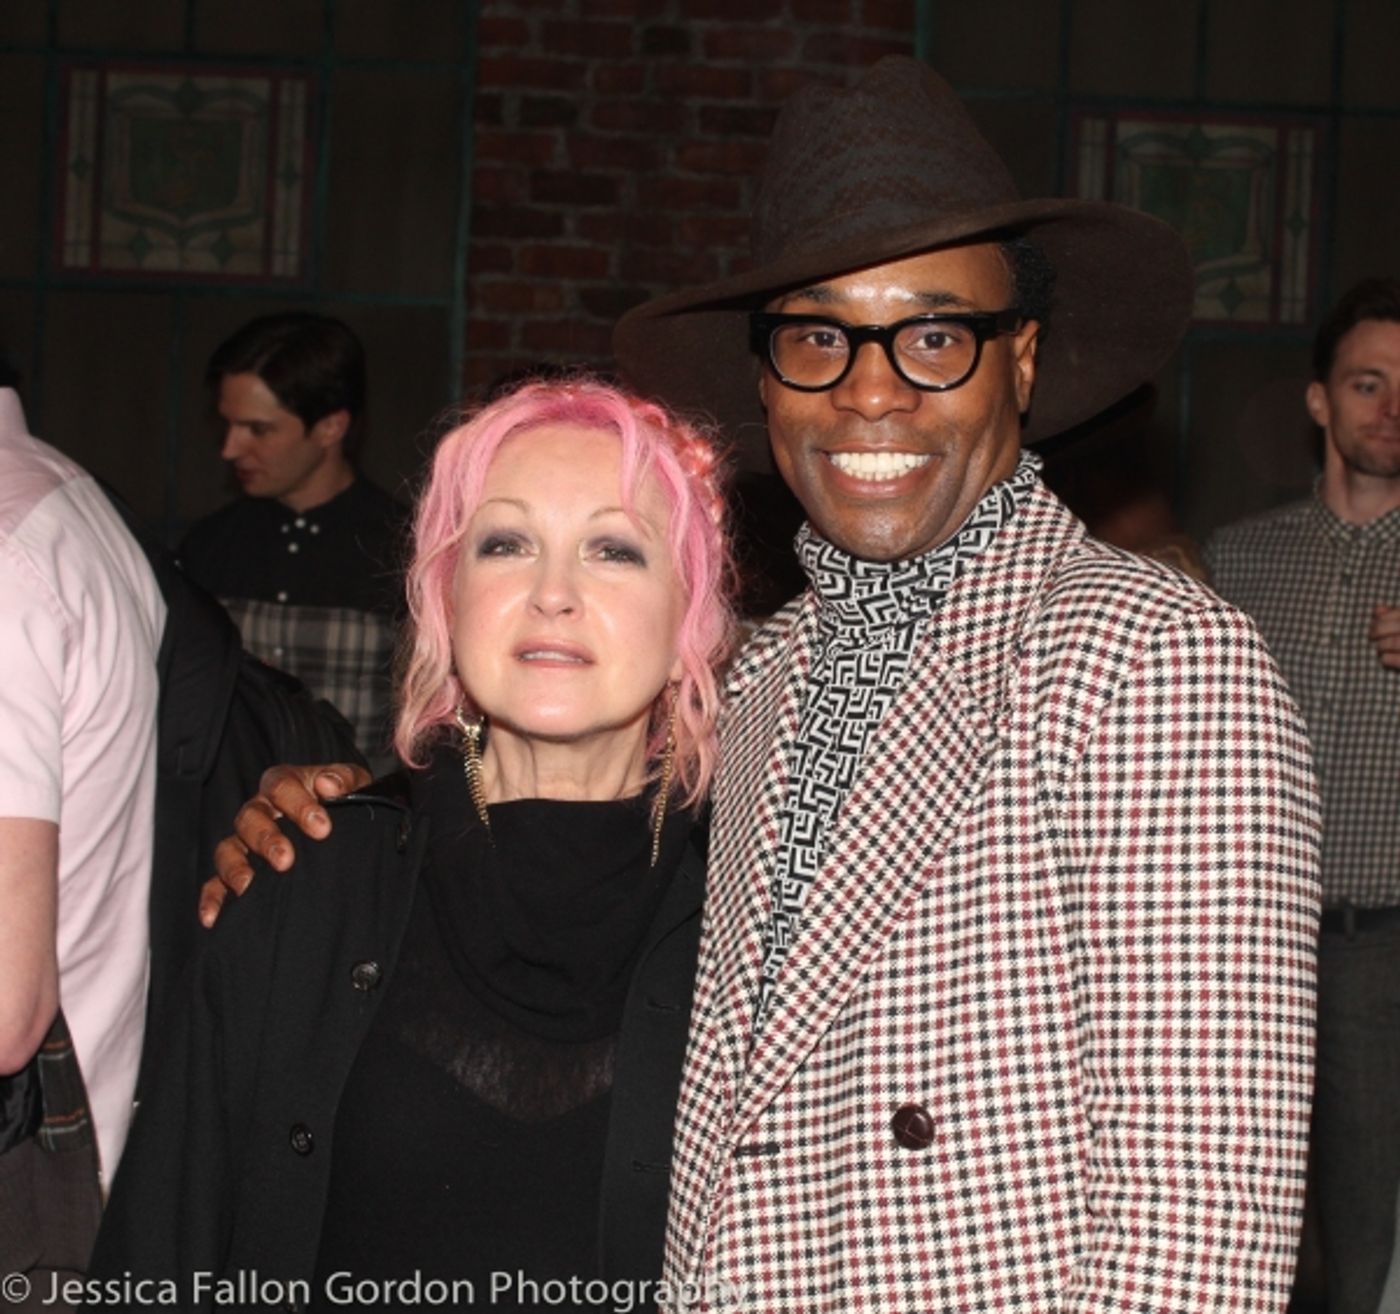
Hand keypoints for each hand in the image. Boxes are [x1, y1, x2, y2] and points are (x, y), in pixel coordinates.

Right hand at [198, 763, 370, 926]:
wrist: (346, 829)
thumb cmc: (347, 801)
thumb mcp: (356, 784)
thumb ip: (345, 779)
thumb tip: (328, 784)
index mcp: (286, 784)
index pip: (280, 785)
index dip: (298, 804)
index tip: (322, 828)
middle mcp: (260, 810)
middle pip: (250, 817)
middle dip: (267, 839)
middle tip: (286, 860)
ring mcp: (246, 840)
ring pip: (229, 848)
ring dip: (236, 867)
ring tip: (248, 886)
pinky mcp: (238, 871)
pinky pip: (215, 882)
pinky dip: (212, 898)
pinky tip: (213, 916)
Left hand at [1369, 604, 1399, 668]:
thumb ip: (1394, 615)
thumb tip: (1378, 609)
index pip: (1399, 613)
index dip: (1383, 618)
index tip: (1373, 624)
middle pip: (1397, 626)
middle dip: (1379, 630)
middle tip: (1371, 636)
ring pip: (1396, 642)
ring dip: (1382, 645)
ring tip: (1378, 649)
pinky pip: (1399, 660)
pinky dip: (1387, 659)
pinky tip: (1384, 659)